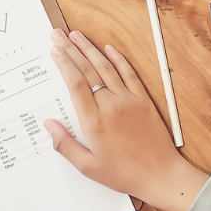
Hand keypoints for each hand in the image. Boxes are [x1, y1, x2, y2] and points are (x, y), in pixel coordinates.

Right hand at [45, 29, 210, 210]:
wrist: (161, 175)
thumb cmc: (125, 174)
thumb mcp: (88, 166)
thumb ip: (65, 145)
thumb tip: (49, 126)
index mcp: (94, 121)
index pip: (75, 83)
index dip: (64, 63)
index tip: (55, 50)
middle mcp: (110, 105)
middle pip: (87, 70)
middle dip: (70, 50)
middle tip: (58, 35)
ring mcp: (128, 100)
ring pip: (106, 67)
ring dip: (90, 49)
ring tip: (77, 36)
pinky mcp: (143, 101)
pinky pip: (129, 74)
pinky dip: (118, 59)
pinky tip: (108, 49)